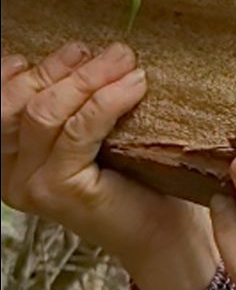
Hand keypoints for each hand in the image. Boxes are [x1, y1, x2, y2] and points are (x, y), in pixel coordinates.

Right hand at [1, 42, 217, 289]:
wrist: (164, 238)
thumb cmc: (138, 187)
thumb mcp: (95, 140)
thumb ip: (73, 109)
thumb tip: (81, 53)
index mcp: (10, 159)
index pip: (5, 100)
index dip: (36, 69)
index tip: (76, 51)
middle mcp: (11, 175)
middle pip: (23, 101)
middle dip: (65, 68)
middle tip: (113, 51)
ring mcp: (33, 184)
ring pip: (47, 111)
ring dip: (89, 78)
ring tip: (125, 61)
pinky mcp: (62, 189)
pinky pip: (79, 130)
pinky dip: (107, 100)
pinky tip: (134, 85)